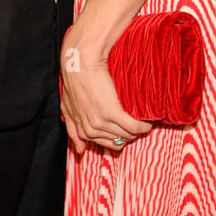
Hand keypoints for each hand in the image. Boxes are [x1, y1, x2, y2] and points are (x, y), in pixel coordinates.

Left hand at [60, 35, 151, 154]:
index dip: (118, 139)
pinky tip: (148, 123)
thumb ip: (72, 129)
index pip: (106, 144)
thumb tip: (80, 151)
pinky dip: (143, 127)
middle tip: (137, 124)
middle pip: (118, 141)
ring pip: (127, 135)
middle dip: (129, 135)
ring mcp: (101, 122)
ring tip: (145, 123)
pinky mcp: (112, 112)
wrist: (80, 64)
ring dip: (138, 131)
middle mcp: (90, 130)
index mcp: (82, 131)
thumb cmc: (74, 82)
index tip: (126, 132)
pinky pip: (134, 127)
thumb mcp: (68, 108)